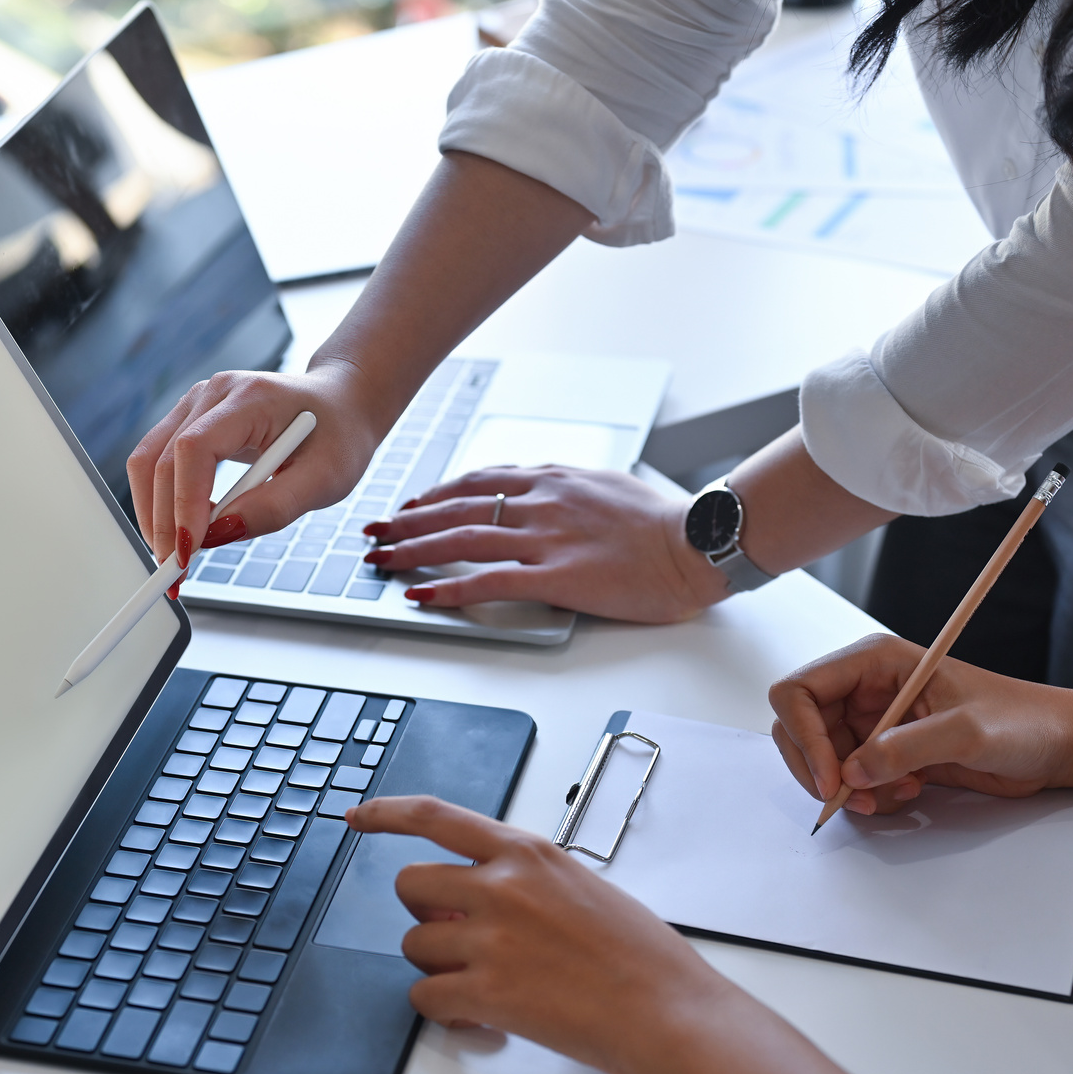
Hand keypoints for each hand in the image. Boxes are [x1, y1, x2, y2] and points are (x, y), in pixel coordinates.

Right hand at [126, 361, 386, 565]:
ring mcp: (196, 405)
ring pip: (147, 462)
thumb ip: (274, 507)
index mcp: (251, 398)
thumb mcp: (325, 480)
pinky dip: (162, 502)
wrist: (341, 404)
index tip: (188, 552)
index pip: (194, 448)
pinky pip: (157, 462)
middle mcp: (213, 394)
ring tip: (175, 560)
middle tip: (175, 575)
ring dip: (153, 515)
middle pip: (161, 460)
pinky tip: (183, 532)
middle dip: (162, 523)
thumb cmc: (339, 436)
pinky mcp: (190, 421)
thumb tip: (218, 535)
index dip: (184, 503)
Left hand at [342, 795, 735, 1073]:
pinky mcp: (488, 993)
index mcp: (528, 853)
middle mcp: (502, 887)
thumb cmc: (642, 956)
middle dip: (425, 912)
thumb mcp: (582, 888)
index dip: (387, 814)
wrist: (671, 1011)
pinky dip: (445, 1010)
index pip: (436, 816)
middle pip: (411, 885)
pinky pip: (426, 997)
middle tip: (457, 937)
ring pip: (415, 945)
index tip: (359, 817)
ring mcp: (491, 940)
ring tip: (487, 982)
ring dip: (439, 966)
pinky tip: (481, 1015)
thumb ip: (523, 883)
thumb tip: (473, 901)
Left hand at [360, 466, 725, 621]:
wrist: (695, 542)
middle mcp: (540, 502)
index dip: (437, 494)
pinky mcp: (554, 577)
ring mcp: (545, 539)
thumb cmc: (662, 522)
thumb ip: (567, 491)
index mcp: (553, 479)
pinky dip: (448, 587)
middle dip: (408, 521)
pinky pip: (488, 581)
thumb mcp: (607, 487)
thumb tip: (545, 496)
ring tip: (382, 560)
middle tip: (376, 532)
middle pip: (456, 507)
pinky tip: (421, 594)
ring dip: (413, 550)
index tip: (412, 506)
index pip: (478, 481)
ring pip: (461, 539)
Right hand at [768, 634, 1072, 815]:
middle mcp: (866, 689)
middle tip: (847, 798)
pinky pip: (851, 780)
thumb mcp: (966, 731)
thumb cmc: (1022, 719)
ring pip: (823, 760)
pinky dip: (868, 797)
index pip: (800, 691)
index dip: (803, 735)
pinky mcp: (888, 753)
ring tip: (890, 796)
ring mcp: (874, 722)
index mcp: (875, 662)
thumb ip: (905, 749)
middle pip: (799, 729)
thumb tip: (851, 772)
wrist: (1055, 745)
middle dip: (818, 768)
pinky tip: (906, 792)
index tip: (830, 776)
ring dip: (846, 788)